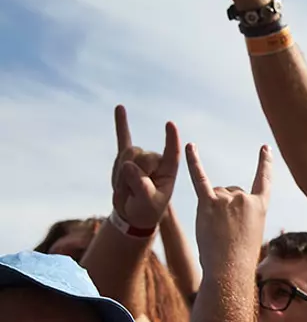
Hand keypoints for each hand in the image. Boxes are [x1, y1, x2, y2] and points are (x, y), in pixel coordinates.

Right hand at [111, 105, 180, 230]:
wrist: (132, 213)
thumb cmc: (146, 209)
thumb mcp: (147, 202)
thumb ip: (141, 186)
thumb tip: (129, 165)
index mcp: (169, 170)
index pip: (172, 152)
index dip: (171, 139)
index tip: (170, 124)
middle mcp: (156, 160)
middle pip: (141, 156)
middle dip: (132, 176)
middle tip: (133, 193)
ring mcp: (141, 157)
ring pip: (127, 155)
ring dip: (121, 176)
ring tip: (126, 188)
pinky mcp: (125, 156)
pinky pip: (123, 138)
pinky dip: (121, 124)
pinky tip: (120, 108)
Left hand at [186, 143, 271, 272]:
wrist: (230, 269)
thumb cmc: (239, 259)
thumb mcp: (251, 234)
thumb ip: (241, 214)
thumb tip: (222, 200)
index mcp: (260, 206)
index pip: (263, 181)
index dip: (264, 164)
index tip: (265, 149)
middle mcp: (245, 198)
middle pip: (231, 192)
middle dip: (225, 209)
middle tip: (226, 233)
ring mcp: (227, 199)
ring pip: (215, 194)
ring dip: (212, 210)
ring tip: (215, 232)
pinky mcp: (208, 203)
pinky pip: (200, 179)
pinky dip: (193, 162)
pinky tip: (189, 147)